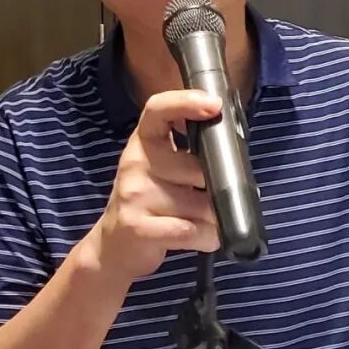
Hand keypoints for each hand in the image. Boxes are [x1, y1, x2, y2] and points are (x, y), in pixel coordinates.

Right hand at [90, 89, 221, 282]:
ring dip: (215, 219)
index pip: (158, 110)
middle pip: (198, 168)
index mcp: (143, 143)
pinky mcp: (138, 227)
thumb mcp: (160, 170)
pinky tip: (203, 238)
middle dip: (218, 188)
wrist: (112, 245)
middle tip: (215, 199)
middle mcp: (135, 163)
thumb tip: (236, 157)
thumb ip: (189, 156)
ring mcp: (134, 195)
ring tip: (206, 223)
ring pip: (201, 205)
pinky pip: (191, 231)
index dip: (185, 102)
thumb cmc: (147, 203)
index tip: (214, 106)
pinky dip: (207, 238)